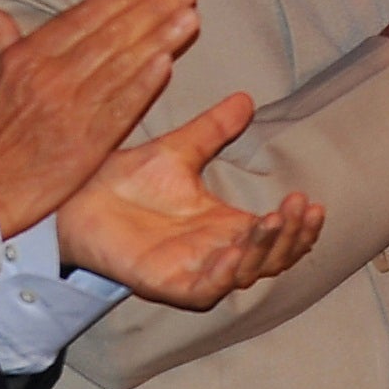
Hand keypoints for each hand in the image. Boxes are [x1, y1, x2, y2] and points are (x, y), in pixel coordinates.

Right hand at [0, 0, 199, 237]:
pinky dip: (144, 84)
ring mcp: (69, 108)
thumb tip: (1, 16)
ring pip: (122, 66)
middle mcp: (50, 75)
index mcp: (27, 57)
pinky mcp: (84, 143)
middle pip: (111, 35)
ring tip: (189, 18)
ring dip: (159, 39)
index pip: (83, 17)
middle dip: (151, 10)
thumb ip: (5, 46)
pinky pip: (119, 108)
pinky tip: (167, 64)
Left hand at [55, 89, 325, 308]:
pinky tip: (234, 251)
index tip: (311, 200)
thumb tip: (245, 98)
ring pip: (245, 275)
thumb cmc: (126, 179)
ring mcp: (191, 269)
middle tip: (300, 206)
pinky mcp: (164, 282)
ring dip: (265, 251)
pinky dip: (223, 275)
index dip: (298, 225)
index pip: (275, 235)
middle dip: (292, 236)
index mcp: (224, 225)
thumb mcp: (180, 150)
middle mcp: (214, 251)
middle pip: (271, 258)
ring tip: (274, 220)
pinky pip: (203, 290)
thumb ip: (214, 130)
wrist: (78, 195)